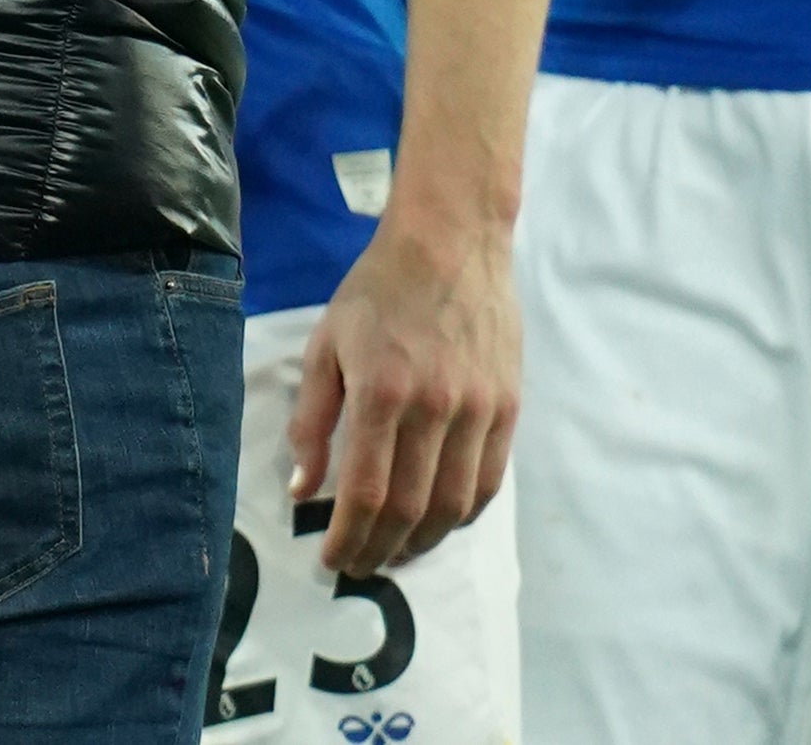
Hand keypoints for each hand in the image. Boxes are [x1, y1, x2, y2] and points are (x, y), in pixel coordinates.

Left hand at [288, 207, 519, 575]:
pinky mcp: (508, 406)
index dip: (347, 538)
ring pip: (454, 505)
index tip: (331, 560)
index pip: (365, 492)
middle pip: (410, 510)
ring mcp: (478, 409)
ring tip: (397, 555)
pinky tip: (440, 524)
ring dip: (424, 543)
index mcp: (381, 393)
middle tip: (360, 568)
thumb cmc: (376, 290)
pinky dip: (464, 515)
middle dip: (380, 551)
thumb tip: (302, 490)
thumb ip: (312, 421)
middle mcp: (434, 408)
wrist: (450, 242)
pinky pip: (490, 481)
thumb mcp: (325, 345)